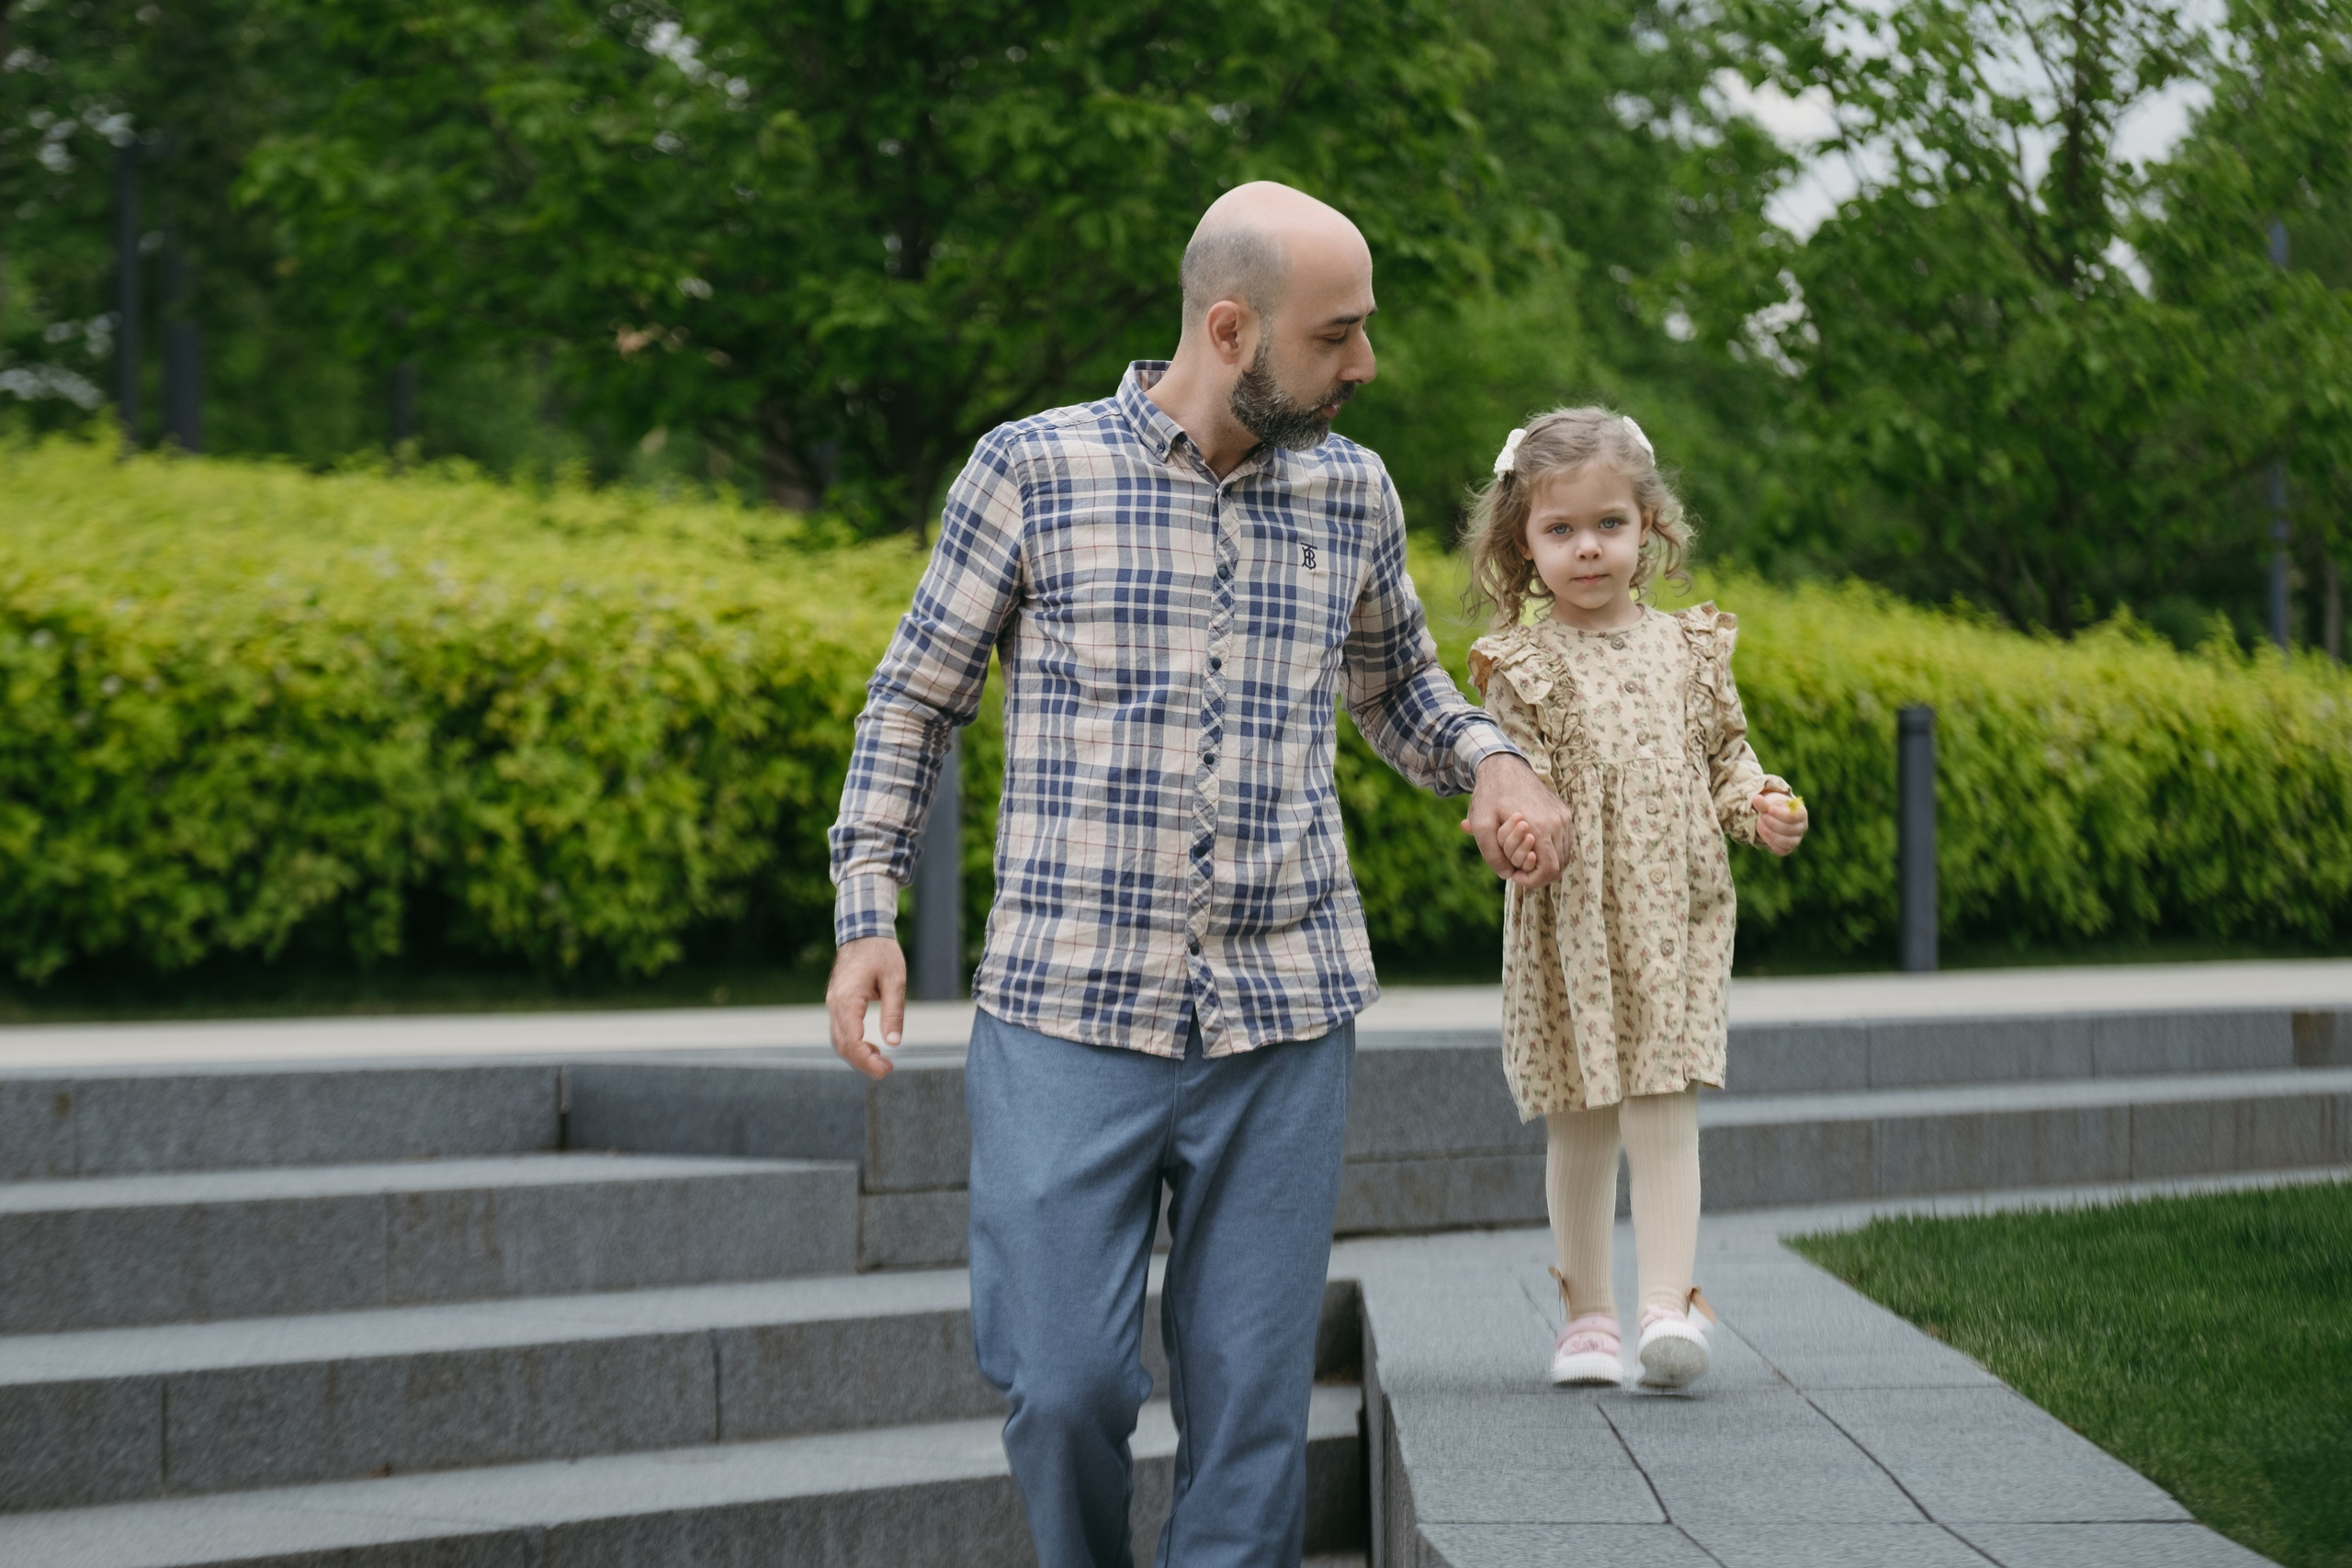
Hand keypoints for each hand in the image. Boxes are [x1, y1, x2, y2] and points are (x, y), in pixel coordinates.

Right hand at [826, 935, 905, 1078]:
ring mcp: (833, 1004)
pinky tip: (872, 1047)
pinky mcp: (837, 1002)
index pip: (851, 1041)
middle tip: (887, 1071)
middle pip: (842, 1045)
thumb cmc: (881, 953)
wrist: (863, 931)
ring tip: (882, 1062)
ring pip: (839, 1040)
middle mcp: (835, 1005)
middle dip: (862, 1063)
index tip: (885, 1070)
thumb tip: (894, 1043)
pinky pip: (841, 1030)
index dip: (866, 1061)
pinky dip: (854, 1044)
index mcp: (847, 1000)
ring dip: (857, 1055)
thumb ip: (893, 1012)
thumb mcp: (895, 981)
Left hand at [1462, 753, 1572, 889]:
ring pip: (1563, 855)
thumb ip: (1491, 854)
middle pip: (1559, 865)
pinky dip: (1550, 850)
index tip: (1514, 876)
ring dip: (1544, 862)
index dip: (1533, 881)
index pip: (1550, 869)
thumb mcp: (1481, 824)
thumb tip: (1506, 874)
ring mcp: (1563, 817)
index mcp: (1541, 827)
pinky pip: (1563, 841)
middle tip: (1516, 869)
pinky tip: (1530, 846)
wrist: (1504, 765)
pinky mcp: (1563, 812)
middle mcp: (1558, 822)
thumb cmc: (1490, 795)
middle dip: (1537, 873)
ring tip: (1521, 856)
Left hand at [1753, 791, 1807, 856]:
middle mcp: (1801, 827)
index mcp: (1801, 813)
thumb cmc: (1773, 809)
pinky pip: (1781, 850)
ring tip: (1760, 825)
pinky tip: (1764, 833)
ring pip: (1787, 842)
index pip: (1795, 816)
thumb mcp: (1769, 804)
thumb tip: (1756, 798)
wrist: (1772, 819)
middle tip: (1762, 817)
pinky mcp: (1788, 848)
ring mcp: (1796, 839)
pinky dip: (1771, 843)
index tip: (1769, 809)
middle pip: (1790, 829)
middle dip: (1773, 823)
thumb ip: (1763, 803)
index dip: (1781, 814)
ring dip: (1771, 834)